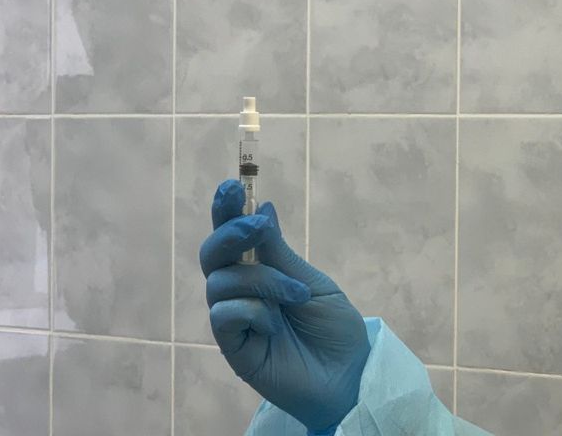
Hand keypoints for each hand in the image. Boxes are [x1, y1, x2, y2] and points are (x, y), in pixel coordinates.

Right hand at [200, 180, 370, 433]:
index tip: (233, 187)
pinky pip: (224, 315)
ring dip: (262, 280)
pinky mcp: (233, 346)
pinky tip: (275, 324)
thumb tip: (262, 206)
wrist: (349, 375)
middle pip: (212, 254)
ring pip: (221, 281)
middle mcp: (241, 291)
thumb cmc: (334, 328)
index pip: (233, 236)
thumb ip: (281, 252)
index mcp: (260, 271)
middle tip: (256, 227)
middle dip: (230, 233)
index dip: (226, 211)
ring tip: (296, 296)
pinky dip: (252, 311)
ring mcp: (235, 318)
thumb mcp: (312, 282)